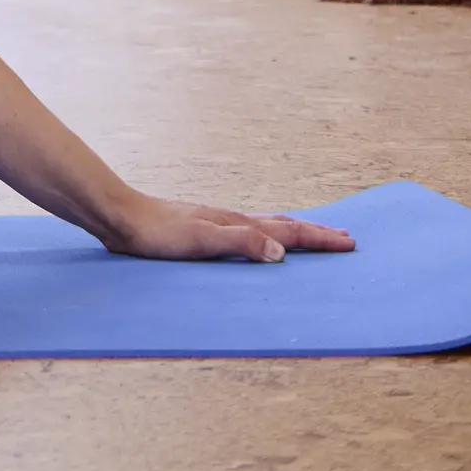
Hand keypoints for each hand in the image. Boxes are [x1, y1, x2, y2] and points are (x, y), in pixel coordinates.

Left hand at [98, 190, 355, 264]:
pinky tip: (259, 243)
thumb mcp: (201, 241)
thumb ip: (240, 243)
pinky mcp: (203, 232)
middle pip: (283, 225)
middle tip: (345, 238)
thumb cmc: (158, 234)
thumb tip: (283, 252)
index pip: (287, 231)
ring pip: (266, 226)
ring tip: (311, 235)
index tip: (349, 242)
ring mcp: (218, 224)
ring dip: (294, 232)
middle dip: (315, 233)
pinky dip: (267, 237)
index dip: (318, 238)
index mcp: (236, 223)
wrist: (122, 217)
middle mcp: (232, 220)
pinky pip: (248, 234)